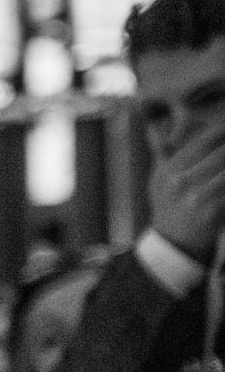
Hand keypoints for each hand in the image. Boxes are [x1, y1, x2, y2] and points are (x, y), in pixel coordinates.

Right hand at [149, 123, 224, 262]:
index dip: (221, 131)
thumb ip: (161, 153)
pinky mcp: (212, 211)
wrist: (173, 243)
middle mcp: (180, 181)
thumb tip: (153, 128)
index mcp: (168, 170)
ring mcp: (196, 196)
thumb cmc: (168, 207)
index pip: (202, 141)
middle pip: (220, 154)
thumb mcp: (158, 180)